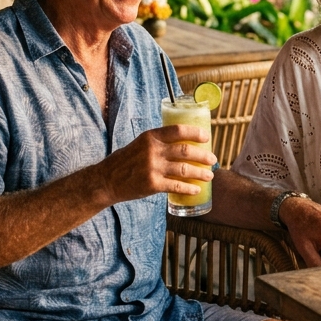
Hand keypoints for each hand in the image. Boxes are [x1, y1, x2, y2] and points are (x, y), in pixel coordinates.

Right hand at [101, 124, 216, 203]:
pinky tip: (196, 190)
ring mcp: (152, 168)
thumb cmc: (126, 161)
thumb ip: (159, 142)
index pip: (178, 130)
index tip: (207, 137)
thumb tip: (184, 141)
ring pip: (184, 169)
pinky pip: (176, 186)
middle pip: (186, 150)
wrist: (107, 180)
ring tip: (209, 175)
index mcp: (151, 136)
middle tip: (213, 159)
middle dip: (203, 156)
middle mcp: (153, 150)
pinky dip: (189, 188)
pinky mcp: (152, 184)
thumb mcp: (140, 143)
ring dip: (200, 173)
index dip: (196, 133)